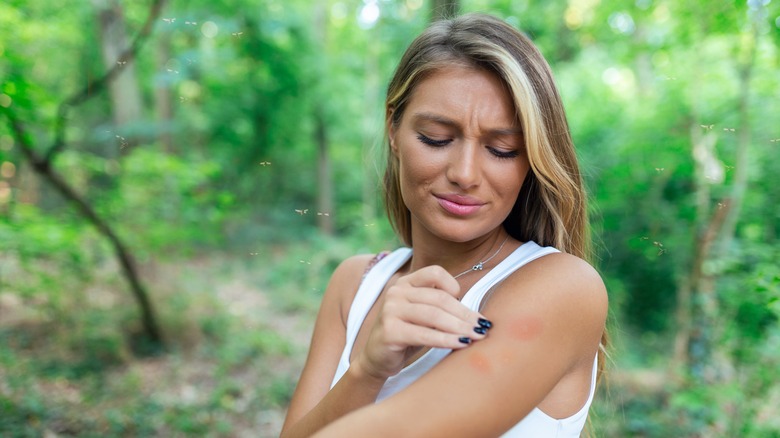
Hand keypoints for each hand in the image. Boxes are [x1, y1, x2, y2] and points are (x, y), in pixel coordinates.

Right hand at [354, 265, 489, 379]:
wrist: (378, 359)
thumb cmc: (409, 335)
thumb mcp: (424, 316)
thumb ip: (443, 308)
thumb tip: (479, 317)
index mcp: (406, 282)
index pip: (435, 273)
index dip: (455, 287)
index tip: (468, 309)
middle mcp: (396, 292)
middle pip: (439, 298)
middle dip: (465, 314)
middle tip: (483, 328)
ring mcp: (390, 310)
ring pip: (434, 315)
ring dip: (459, 327)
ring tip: (476, 336)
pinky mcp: (389, 331)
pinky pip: (424, 334)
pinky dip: (446, 340)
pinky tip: (462, 344)